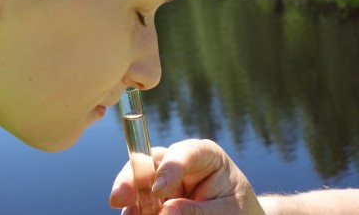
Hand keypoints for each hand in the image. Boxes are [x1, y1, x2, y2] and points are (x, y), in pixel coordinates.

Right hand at [109, 139, 264, 214]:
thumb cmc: (239, 211)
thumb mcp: (227, 212)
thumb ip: (198, 212)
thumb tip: (165, 213)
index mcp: (206, 157)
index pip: (186, 152)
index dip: (170, 166)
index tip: (158, 190)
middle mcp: (181, 164)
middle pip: (152, 160)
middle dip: (133, 177)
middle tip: (120, 198)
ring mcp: (166, 181)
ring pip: (139, 181)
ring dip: (131, 199)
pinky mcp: (157, 200)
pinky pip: (140, 204)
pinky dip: (134, 212)